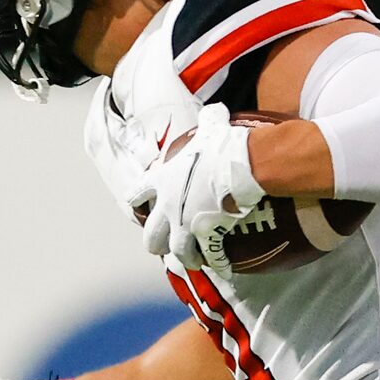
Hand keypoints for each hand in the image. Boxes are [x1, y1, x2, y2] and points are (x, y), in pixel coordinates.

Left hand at [137, 103, 264, 271]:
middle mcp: (169, 207)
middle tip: (165, 244)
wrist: (242, 165)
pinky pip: (211, 257)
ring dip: (186, 258)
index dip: (138, 200)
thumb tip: (217, 111)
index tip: (139, 204)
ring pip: (177, 253)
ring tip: (194, 261)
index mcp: (163, 181)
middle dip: (156, 242)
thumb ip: (208, 121)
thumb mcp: (212, 126)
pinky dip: (218, 264)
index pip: (137, 193)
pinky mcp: (207, 237)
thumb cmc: (224, 145)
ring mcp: (186, 225)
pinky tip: (224, 268)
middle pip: (151, 236)